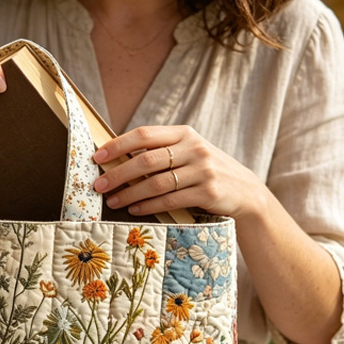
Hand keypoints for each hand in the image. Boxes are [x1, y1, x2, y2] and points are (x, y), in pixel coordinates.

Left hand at [92, 125, 265, 218]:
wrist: (245, 191)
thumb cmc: (206, 172)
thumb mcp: (189, 153)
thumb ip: (161, 152)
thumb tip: (118, 158)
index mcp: (185, 134)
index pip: (145, 134)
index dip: (118, 144)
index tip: (98, 156)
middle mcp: (195, 148)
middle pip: (146, 161)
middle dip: (118, 174)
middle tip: (99, 185)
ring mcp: (203, 170)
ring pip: (156, 183)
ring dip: (130, 194)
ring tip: (113, 201)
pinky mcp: (208, 192)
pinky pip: (170, 200)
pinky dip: (148, 206)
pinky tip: (134, 209)